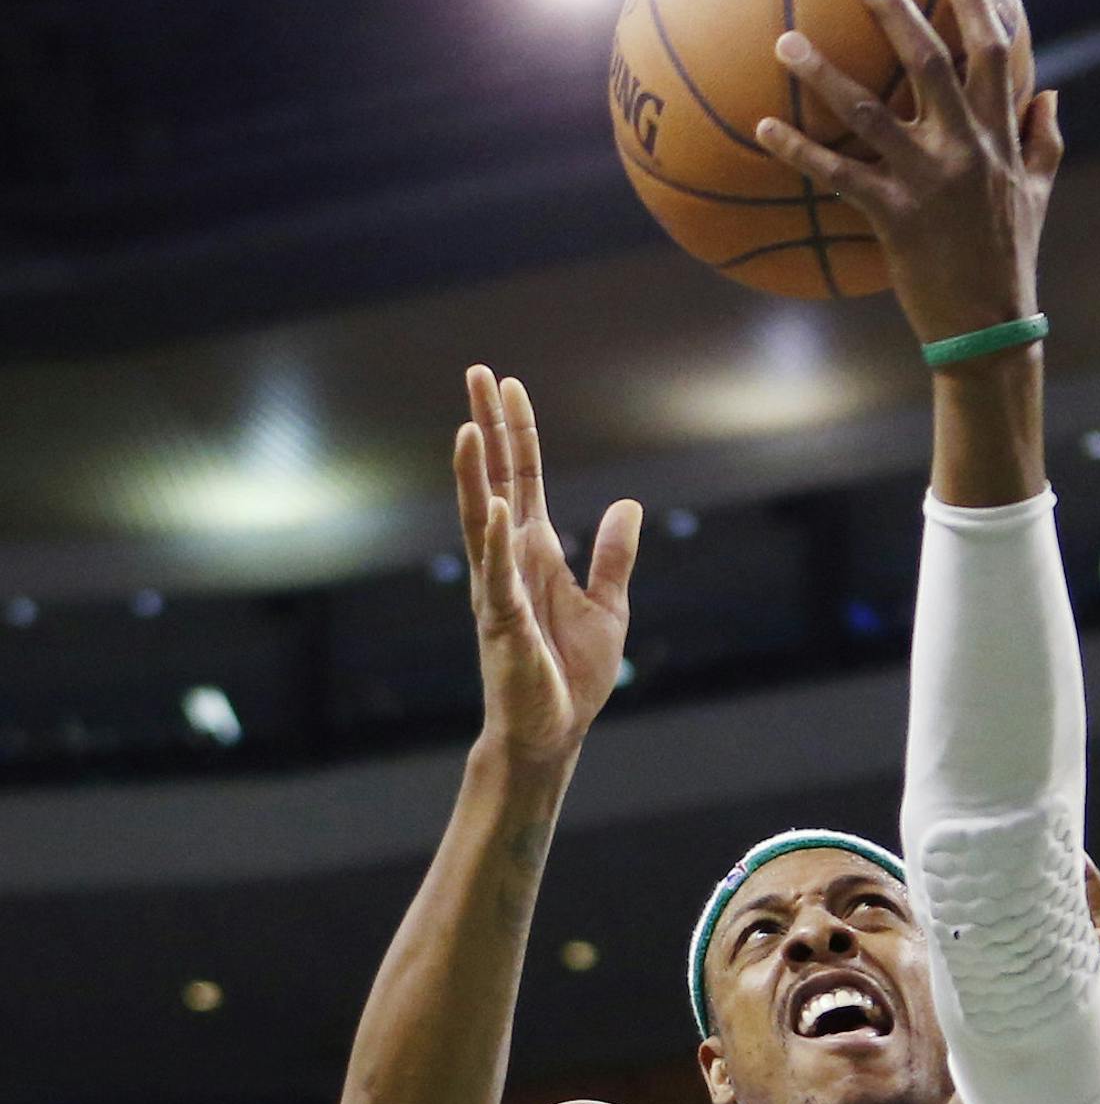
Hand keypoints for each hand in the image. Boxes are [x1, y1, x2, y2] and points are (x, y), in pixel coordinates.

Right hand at [455, 368, 641, 761]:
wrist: (552, 730)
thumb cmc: (573, 675)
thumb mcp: (608, 605)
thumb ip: (614, 556)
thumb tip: (627, 504)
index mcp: (533, 553)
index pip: (520, 479)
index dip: (516, 434)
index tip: (508, 386)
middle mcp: (507, 560)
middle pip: (492, 480)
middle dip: (486, 428)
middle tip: (476, 373)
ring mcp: (498, 588)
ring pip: (480, 519)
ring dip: (474, 473)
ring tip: (468, 426)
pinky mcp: (501, 622)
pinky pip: (495, 575)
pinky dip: (492, 541)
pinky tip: (493, 505)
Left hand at [754, 0, 1059, 346]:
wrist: (989, 327)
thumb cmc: (1011, 259)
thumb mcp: (1038, 196)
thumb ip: (1043, 141)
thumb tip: (1051, 94)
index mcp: (998, 138)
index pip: (993, 56)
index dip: (977, 6)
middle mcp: (964, 150)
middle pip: (928, 61)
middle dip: (895, 10)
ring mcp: (927, 181)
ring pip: (869, 111)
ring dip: (823, 72)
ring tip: (784, 40)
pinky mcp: (894, 216)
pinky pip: (837, 175)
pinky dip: (798, 150)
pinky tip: (763, 127)